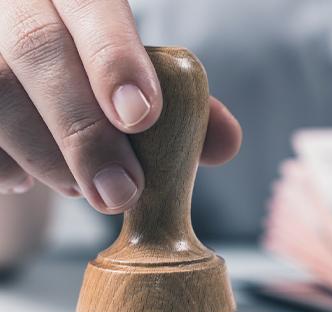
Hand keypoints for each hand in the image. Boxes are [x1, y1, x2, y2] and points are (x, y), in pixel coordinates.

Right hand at [0, 0, 240, 213]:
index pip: (93, 3)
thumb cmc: (92, 78)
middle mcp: (19, 4)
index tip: (141, 118)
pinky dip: (2, 166)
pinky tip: (23, 181)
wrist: (30, 84)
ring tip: (81, 191)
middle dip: (83, 130)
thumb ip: (185, 106)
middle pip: (36, 48)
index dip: (115, 59)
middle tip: (121, 191)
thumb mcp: (140, 80)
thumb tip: (226, 142)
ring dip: (46, 156)